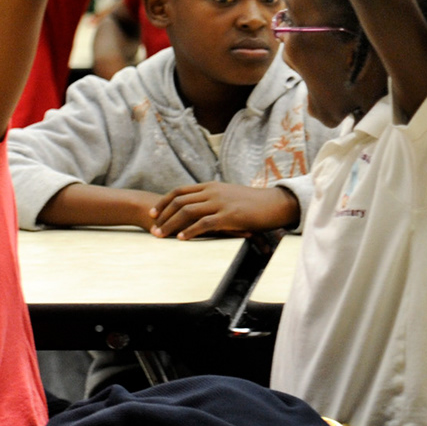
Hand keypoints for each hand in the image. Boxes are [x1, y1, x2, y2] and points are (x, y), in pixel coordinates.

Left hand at [151, 182, 297, 238]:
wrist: (274, 203)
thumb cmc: (252, 202)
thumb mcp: (229, 195)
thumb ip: (213, 199)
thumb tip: (199, 207)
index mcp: (211, 186)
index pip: (179, 191)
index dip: (163, 202)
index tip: (152, 214)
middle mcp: (212, 192)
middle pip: (179, 201)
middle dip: (162, 215)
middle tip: (152, 229)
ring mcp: (220, 203)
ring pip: (188, 211)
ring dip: (171, 224)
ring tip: (161, 236)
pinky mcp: (229, 216)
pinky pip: (205, 223)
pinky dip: (190, 231)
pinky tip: (182, 239)